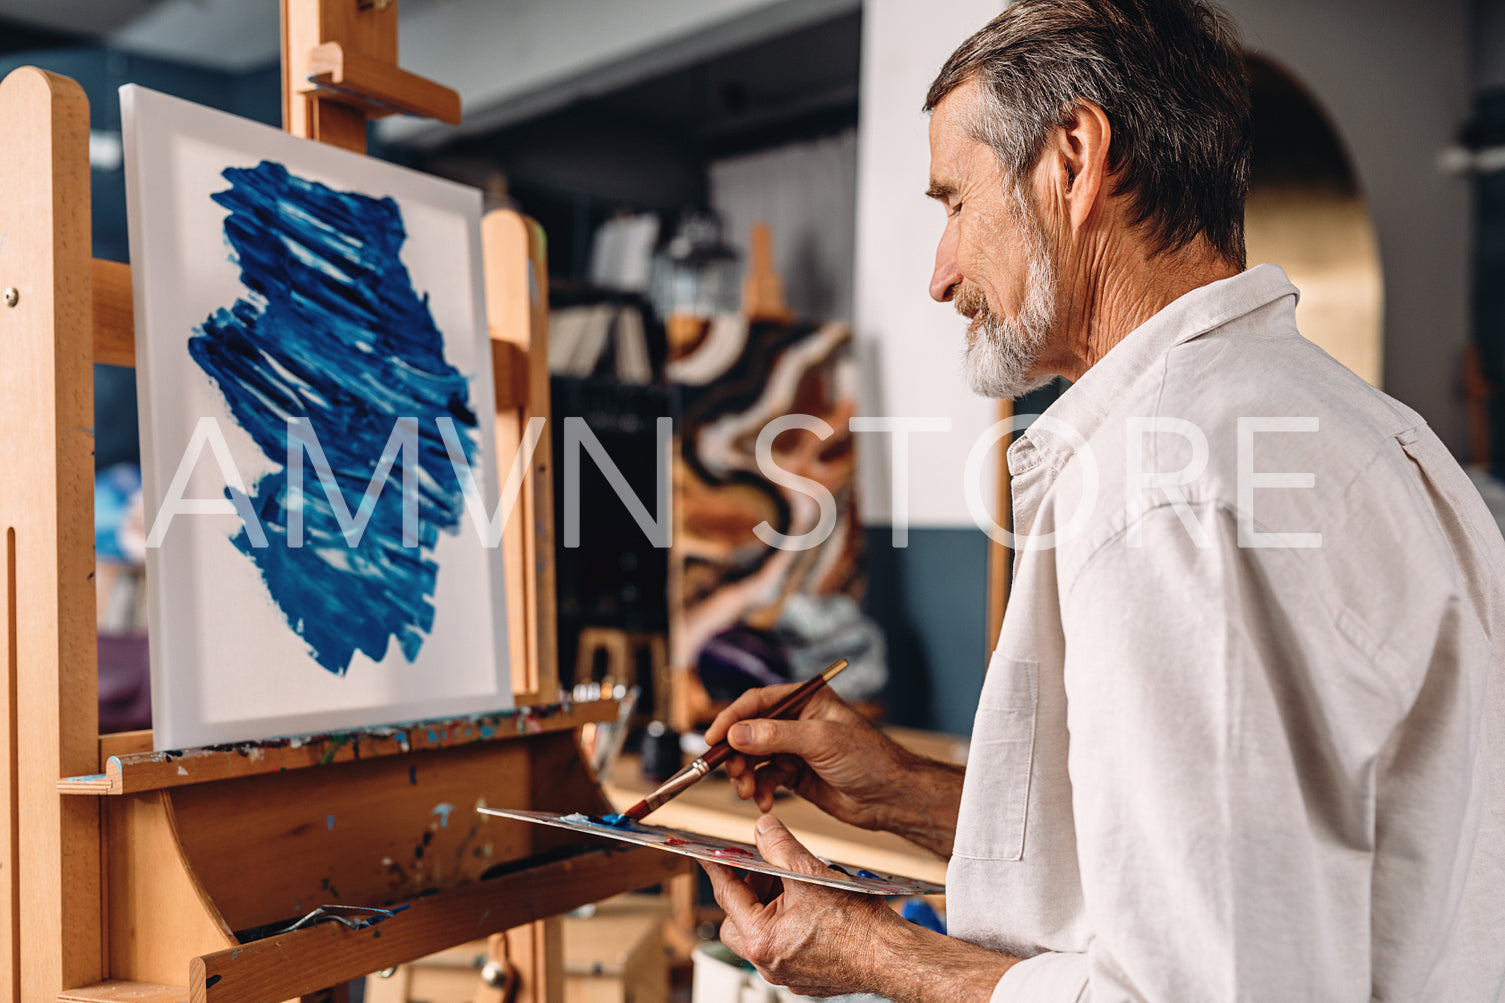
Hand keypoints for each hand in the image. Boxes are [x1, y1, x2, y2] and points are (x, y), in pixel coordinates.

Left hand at [702, 815, 897, 996]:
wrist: (891, 957)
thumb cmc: (858, 924)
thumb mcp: (812, 873)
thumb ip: (780, 847)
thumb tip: (763, 829)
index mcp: (762, 937)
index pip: (727, 894)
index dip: (719, 867)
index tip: (710, 854)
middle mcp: (768, 962)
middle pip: (737, 921)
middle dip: (747, 893)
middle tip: (765, 871)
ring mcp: (786, 973)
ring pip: (760, 936)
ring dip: (769, 910)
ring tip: (794, 887)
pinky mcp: (804, 978)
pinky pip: (782, 949)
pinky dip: (788, 928)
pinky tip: (810, 910)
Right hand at [704, 680, 964, 855]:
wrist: (891, 797)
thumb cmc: (868, 759)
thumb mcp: (821, 741)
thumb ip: (776, 736)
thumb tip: (735, 733)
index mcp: (805, 700)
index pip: (757, 702)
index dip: (731, 719)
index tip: (713, 739)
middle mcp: (796, 721)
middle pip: (749, 732)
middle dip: (736, 755)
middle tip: (732, 775)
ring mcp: (795, 749)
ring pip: (754, 758)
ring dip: (746, 775)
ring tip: (748, 792)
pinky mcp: (795, 775)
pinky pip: (765, 778)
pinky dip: (759, 790)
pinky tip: (765, 802)